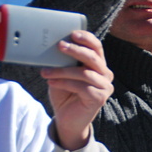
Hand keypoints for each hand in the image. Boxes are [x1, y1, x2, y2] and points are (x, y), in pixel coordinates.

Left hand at [42, 30, 113, 150]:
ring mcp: (105, 87)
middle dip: (76, 50)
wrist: (67, 118)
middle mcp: (105, 74)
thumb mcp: (62, 73)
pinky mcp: (100, 99)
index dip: (87, 38)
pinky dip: (64, 83)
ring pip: (85, 73)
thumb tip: (54, 47)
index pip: (97, 47)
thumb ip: (63, 62)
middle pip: (94, 57)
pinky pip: (81, 87)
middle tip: (59, 46)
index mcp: (97, 65)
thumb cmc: (65, 93)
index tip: (72, 33)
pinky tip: (52, 82)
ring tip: (46, 72)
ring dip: (63, 71)